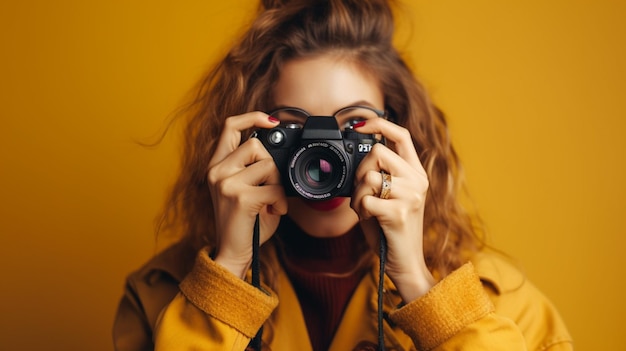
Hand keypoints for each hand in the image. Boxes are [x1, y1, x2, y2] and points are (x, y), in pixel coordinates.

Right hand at [207, 112, 287, 277]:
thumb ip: (253, 167)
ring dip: (277, 184)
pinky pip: (275, 188)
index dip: (252, 117)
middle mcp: (217, 171)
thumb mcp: (245, 188)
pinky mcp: (240, 197)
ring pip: (267, 165)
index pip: (230, 126)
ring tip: (270, 201)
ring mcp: (226, 183)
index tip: (272, 121)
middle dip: (272, 167)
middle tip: (270, 188)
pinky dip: (281, 201)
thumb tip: (276, 147)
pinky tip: (274, 211)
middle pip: (256, 145)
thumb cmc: (245, 222)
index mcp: (216, 166)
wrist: (233, 253)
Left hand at [350, 119, 434, 301]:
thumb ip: (382, 174)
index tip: (360, 124)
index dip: (379, 124)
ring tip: (366, 208)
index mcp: (416, 173)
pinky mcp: (398, 213)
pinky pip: (364, 199)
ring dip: (358, 194)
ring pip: (369, 176)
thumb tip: (361, 154)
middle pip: (378, 152)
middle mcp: (417, 180)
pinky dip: (359, 209)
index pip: (401, 135)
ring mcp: (410, 196)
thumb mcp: (390, 196)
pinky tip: (369, 219)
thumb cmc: (391, 229)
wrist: (404, 262)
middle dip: (360, 170)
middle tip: (361, 190)